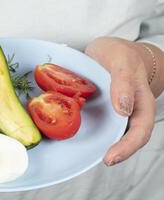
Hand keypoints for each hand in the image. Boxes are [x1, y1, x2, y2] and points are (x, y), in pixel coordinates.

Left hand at [85, 37, 163, 165]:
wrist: (114, 51)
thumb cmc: (121, 54)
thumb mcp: (121, 60)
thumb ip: (123, 81)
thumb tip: (123, 109)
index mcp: (140, 101)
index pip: (140, 129)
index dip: (128, 146)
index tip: (112, 156)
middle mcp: (129, 110)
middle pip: (130, 137)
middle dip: (118, 153)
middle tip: (104, 161)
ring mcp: (115, 111)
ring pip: (114, 133)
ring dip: (103, 144)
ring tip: (87, 153)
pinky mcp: (103, 109)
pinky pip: (99, 123)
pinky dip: (91, 131)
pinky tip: (77, 133)